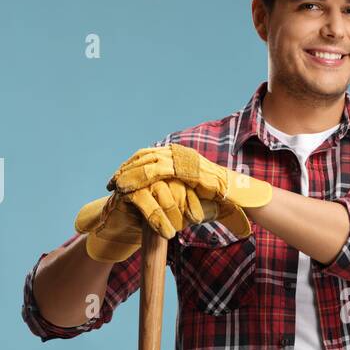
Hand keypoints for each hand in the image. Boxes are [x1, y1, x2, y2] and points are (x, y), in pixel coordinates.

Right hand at [73, 180, 219, 261]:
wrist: (121, 228)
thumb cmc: (152, 221)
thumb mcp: (177, 214)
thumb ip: (196, 209)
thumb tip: (222, 211)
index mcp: (168, 172)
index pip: (187, 180)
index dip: (195, 198)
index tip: (199, 218)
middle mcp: (155, 171)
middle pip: (177, 183)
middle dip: (185, 205)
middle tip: (191, 222)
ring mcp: (140, 179)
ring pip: (163, 191)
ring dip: (172, 213)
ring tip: (175, 232)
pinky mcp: (127, 190)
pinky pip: (145, 201)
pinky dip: (157, 218)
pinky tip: (165, 233)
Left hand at [107, 143, 273, 209]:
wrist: (238, 195)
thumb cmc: (219, 197)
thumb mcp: (194, 190)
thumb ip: (180, 188)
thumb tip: (166, 196)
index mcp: (179, 156)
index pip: (150, 156)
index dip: (133, 167)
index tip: (119, 179)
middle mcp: (178, 152)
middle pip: (144, 156)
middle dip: (126, 169)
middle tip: (112, 182)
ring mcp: (181, 157)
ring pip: (146, 161)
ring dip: (128, 173)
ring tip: (115, 185)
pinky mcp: (183, 166)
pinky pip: (155, 170)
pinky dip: (139, 177)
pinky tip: (127, 187)